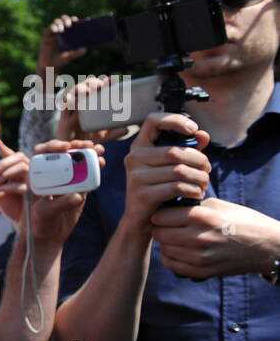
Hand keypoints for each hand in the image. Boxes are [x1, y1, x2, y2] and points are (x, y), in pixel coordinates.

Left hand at [0, 138, 28, 226]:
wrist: (24, 222)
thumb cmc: (12, 205)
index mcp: (18, 171)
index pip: (12, 155)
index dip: (4, 147)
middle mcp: (27, 173)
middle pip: (19, 156)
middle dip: (4, 162)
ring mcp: (32, 181)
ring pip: (22, 167)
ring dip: (7, 172)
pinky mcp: (33, 192)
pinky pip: (19, 185)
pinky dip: (4, 187)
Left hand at [21, 139, 106, 243]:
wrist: (47, 236)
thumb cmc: (37, 223)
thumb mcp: (44, 213)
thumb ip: (59, 204)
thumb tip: (77, 196)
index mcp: (36, 176)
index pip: (41, 154)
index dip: (52, 147)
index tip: (64, 147)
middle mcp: (50, 175)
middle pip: (62, 154)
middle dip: (74, 147)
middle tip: (85, 145)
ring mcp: (65, 181)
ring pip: (77, 163)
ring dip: (88, 154)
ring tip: (98, 150)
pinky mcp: (77, 189)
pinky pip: (87, 175)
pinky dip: (95, 167)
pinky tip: (101, 162)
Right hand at [37, 15, 86, 75]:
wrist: (49, 67)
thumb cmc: (60, 61)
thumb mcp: (70, 56)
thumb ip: (77, 53)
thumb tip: (85, 49)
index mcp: (67, 34)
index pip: (71, 22)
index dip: (73, 19)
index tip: (76, 21)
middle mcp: (60, 32)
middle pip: (63, 19)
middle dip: (66, 19)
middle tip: (69, 25)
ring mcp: (53, 34)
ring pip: (56, 22)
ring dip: (59, 23)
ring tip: (61, 30)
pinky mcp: (46, 37)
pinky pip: (49, 29)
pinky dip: (53, 27)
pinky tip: (56, 31)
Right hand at [56, 74, 134, 143]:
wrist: (72, 151)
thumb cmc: (87, 140)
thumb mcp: (103, 136)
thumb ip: (114, 133)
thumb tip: (126, 130)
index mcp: (94, 105)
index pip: (100, 89)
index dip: (105, 82)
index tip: (112, 80)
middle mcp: (83, 103)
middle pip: (87, 86)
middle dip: (93, 83)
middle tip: (99, 86)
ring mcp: (73, 108)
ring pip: (74, 91)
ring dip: (80, 89)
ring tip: (85, 93)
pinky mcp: (64, 115)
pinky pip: (64, 103)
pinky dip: (67, 100)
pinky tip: (73, 102)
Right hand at [121, 112, 211, 231]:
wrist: (143, 220)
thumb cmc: (159, 189)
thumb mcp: (172, 166)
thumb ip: (188, 149)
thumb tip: (202, 135)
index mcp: (139, 147)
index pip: (152, 120)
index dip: (174, 120)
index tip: (193, 129)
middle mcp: (133, 158)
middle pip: (176, 152)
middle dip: (200, 161)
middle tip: (207, 170)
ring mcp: (135, 177)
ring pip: (180, 170)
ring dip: (199, 178)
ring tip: (203, 184)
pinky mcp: (142, 194)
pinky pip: (177, 187)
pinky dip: (193, 190)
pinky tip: (196, 194)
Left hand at [150, 197, 279, 278]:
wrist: (267, 246)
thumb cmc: (242, 221)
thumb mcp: (219, 205)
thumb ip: (191, 204)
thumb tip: (166, 205)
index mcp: (203, 217)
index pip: (161, 216)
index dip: (160, 213)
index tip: (164, 214)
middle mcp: (199, 237)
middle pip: (159, 233)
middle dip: (160, 228)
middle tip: (167, 226)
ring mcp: (200, 257)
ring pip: (163, 249)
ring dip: (165, 243)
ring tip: (175, 237)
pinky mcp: (203, 271)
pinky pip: (171, 265)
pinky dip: (170, 257)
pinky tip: (178, 250)